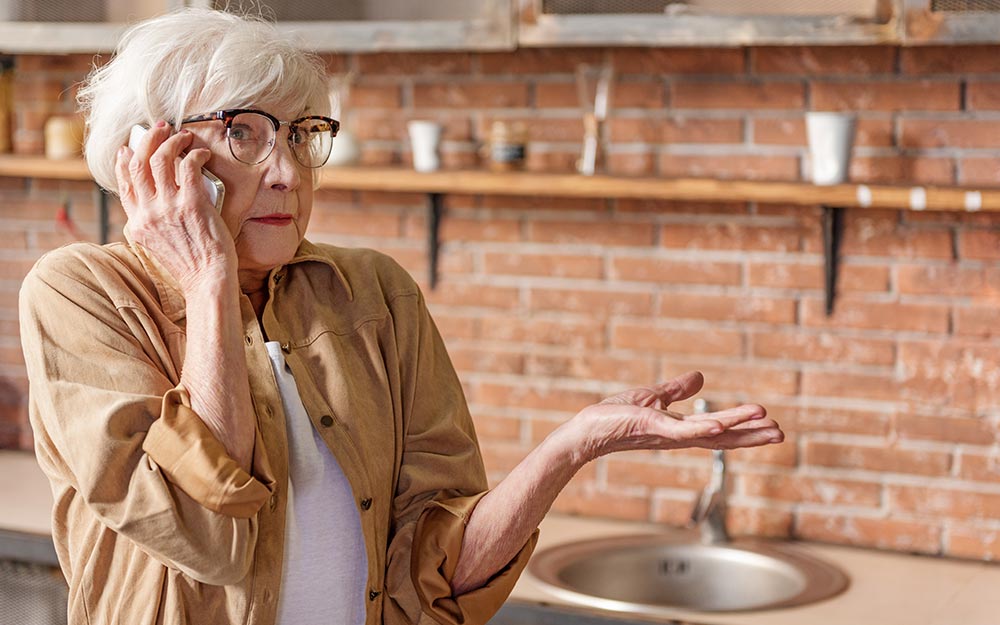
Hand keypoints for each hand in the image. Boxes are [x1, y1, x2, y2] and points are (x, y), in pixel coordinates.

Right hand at [115, 121, 235, 292]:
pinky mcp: (191, 204)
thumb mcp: (159, 245)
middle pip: (138, 164)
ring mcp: (168, 208)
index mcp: (138, 224)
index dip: (125, 161)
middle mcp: (148, 213)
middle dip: (148, 139)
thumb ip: (154, 221)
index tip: (130, 148)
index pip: (124, 184)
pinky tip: (201, 153)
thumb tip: (160, 197)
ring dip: (171, 141)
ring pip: (160, 159)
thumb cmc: (191, 265)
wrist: (207, 280)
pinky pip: (188, 167)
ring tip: (183, 136)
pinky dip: (194, 154)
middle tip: (160, 128)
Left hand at [565, 371, 782, 465]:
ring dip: (738, 428)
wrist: (588, 430)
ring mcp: (668, 434)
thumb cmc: (615, 417)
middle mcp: (680, 436)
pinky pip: (683, 430)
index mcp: (682, 430)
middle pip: (723, 437)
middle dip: (752, 436)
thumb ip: (677, 390)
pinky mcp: (654, 428)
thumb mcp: (653, 398)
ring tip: (766, 423)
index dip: (745, 429)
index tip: (770, 425)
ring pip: (711, 433)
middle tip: (781, 434)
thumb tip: (700, 378)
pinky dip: (704, 427)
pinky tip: (721, 424)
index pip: (720, 430)